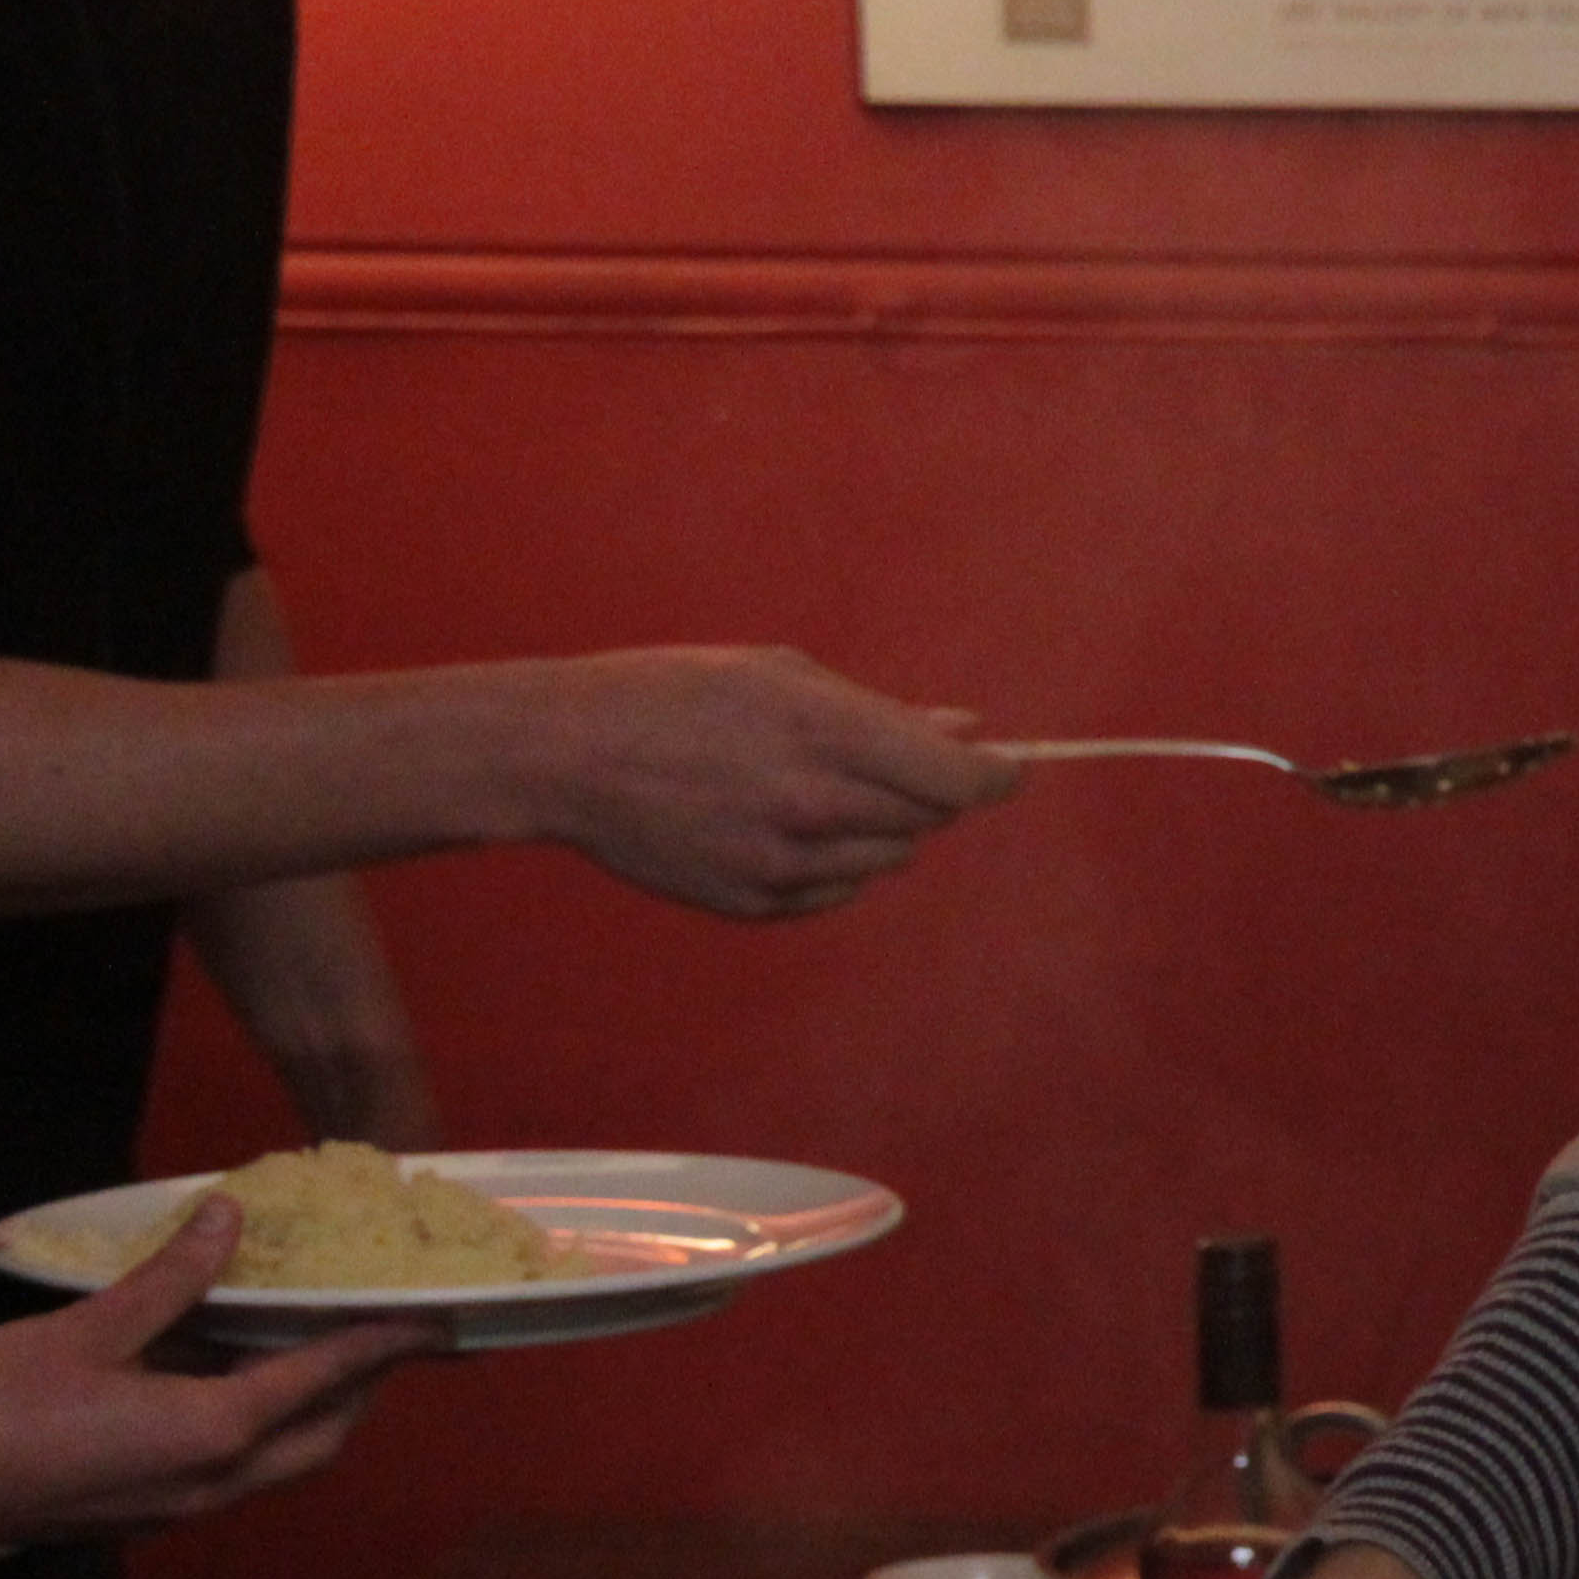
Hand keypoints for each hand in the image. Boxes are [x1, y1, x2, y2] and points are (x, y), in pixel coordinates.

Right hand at [0, 1199, 434, 1539]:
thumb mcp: (85, 1330)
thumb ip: (169, 1280)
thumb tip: (226, 1219)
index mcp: (212, 1434)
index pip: (325, 1379)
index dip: (382, 1344)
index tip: (433, 1318)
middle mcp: (214, 1482)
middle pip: (322, 1437)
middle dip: (361, 1387)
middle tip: (380, 1332)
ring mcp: (180, 1507)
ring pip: (280, 1460)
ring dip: (310, 1411)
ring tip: (317, 1348)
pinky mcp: (145, 1514)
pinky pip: (233, 1470)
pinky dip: (257, 1426)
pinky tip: (231, 1380)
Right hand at [529, 649, 1025, 918]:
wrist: (566, 755)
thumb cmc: (676, 695)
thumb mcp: (783, 676)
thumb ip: (885, 711)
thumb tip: (968, 729)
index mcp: (826, 733)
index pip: (961, 782)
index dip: (999, 777)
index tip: (1011, 769)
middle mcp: (813, 805)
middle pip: (930, 820)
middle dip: (926, 792)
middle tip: (879, 761)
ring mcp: (784, 863)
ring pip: (890, 859)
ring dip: (878, 827)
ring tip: (808, 785)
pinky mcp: (756, 903)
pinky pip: (837, 891)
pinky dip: (832, 863)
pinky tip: (775, 823)